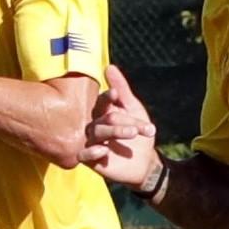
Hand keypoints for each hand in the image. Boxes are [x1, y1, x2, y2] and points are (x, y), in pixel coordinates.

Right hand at [82, 71, 162, 193]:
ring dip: (115, 132)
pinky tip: (103, 150)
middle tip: (138, 128)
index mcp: (102, 111)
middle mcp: (93, 124)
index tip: (116, 94)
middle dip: (122, 121)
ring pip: (96, 133)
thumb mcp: (133, 108)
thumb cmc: (139, 132)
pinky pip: (83, 155)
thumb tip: (109, 66)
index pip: (101, 101)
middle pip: (103, 118)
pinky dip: (91, 152)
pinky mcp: (90, 159)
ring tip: (133, 133)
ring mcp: (90, 141)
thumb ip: (122, 89)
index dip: (108, 97)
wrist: (144, 162)